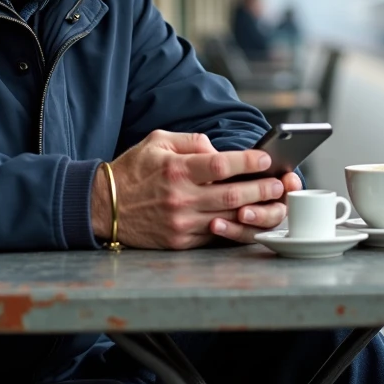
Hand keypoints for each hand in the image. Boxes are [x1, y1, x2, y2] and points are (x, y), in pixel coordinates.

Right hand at [92, 130, 287, 249]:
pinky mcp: (180, 242)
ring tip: (275, 204)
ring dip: (256, 212)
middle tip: (280, 185)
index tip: (266, 160)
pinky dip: (236, 228)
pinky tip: (251, 220)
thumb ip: (192, 141)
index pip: (221, 165)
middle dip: (262, 190)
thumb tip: (219, 149)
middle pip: (232, 196)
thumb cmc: (133, 170)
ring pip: (229, 219)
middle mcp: (180, 198)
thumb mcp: (157, 141)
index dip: (248, 163)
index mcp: (176, 170)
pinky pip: (215, 236)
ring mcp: (181, 224)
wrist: (103, 207)